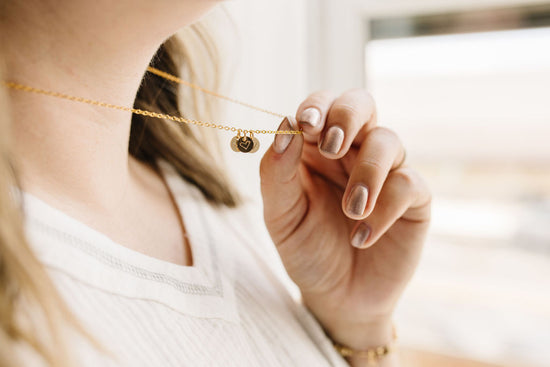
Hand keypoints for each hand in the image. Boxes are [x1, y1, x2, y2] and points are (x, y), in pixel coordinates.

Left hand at [259, 89, 430, 350]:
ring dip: (367, 172)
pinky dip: (384, 209)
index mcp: (317, 148)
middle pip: (361, 103)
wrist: (337, 297)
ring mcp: (385, 172)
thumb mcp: (281, 216)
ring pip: (388, 140)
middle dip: (348, 117)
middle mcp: (352, 152)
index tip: (307, 124)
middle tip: (333, 147)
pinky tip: (362, 236)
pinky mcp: (413, 199)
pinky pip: (408, 184)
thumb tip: (286, 128)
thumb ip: (277, 173)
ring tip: (350, 210)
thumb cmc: (306, 250)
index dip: (316, 106)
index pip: (321, 106)